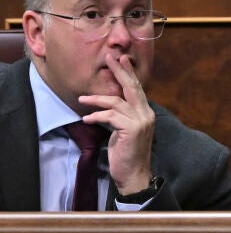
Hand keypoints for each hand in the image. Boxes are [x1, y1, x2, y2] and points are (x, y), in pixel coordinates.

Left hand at [78, 53, 154, 193]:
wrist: (134, 175)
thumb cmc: (126, 154)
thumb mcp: (124, 131)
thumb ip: (121, 116)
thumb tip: (109, 105)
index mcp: (146, 113)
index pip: (137, 89)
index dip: (128, 73)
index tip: (121, 59)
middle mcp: (146, 114)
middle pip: (132, 87)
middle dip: (120, 71)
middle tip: (110, 57)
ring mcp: (141, 121)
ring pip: (117, 101)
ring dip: (97, 99)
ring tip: (81, 99)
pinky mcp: (132, 129)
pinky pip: (110, 117)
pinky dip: (96, 116)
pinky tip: (86, 119)